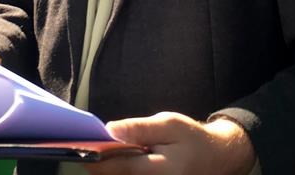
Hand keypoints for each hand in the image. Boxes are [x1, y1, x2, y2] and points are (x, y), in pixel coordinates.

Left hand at [82, 112, 255, 174]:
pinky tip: (110, 161)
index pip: (119, 167)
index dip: (96, 158)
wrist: (216, 159)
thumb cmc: (192, 139)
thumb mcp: (169, 124)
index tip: (79, 146)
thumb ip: (140, 128)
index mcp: (160, 171)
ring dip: (105, 170)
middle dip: (97, 165)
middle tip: (81, 147)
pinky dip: (116, 172)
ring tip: (94, 153)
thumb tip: (110, 130)